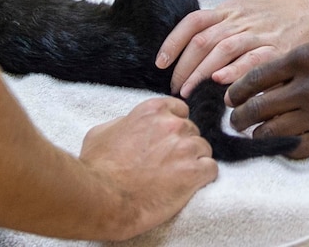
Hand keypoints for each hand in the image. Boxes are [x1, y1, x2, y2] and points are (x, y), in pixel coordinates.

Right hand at [78, 96, 216, 239]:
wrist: (102, 198)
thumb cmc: (97, 167)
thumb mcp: (102, 132)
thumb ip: (123, 122)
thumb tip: (129, 125)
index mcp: (152, 111)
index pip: (180, 110)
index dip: (175, 127)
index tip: (168, 141)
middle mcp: (172, 125)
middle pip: (192, 131)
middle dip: (183, 146)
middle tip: (169, 164)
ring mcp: (185, 148)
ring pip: (204, 149)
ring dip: (195, 162)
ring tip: (179, 178)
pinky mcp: (194, 173)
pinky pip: (211, 169)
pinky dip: (203, 178)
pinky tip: (190, 186)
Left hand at [158, 0, 308, 96]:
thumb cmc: (269, 19)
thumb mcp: (239, 13)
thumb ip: (216, 28)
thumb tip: (185, 55)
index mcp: (228, 11)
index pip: (193, 22)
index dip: (173, 42)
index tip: (161, 63)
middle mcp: (239, 20)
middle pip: (203, 40)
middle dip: (184, 66)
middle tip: (175, 88)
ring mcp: (257, 34)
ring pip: (222, 50)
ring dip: (201, 73)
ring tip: (189, 92)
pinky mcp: (275, 49)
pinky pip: (251, 60)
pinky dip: (234, 71)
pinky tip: (220, 84)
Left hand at [227, 37, 308, 158]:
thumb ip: (294, 60)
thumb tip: (265, 77)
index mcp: (303, 59)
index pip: (256, 77)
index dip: (238, 90)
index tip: (231, 97)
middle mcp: (306, 87)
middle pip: (258, 107)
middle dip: (239, 116)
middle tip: (234, 119)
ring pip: (271, 130)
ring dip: (255, 134)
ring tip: (251, 133)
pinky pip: (295, 147)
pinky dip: (281, 147)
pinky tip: (276, 144)